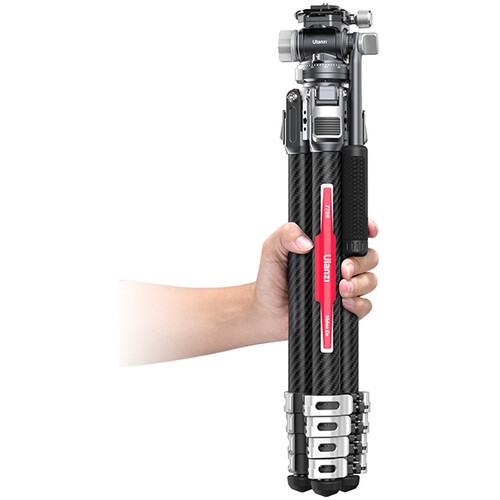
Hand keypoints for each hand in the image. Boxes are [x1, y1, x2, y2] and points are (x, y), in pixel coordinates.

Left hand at [254, 220, 378, 340]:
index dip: (367, 229)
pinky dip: (358, 303)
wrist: (267, 311)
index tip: (370, 231)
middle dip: (361, 261)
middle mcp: (339, 263)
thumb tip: (307, 241)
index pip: (353, 233)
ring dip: (359, 283)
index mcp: (327, 245)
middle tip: (344, 268)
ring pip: (370, 280)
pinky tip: (343, 303)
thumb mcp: (272, 250)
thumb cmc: (271, 278)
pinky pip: (364, 305)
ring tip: (341, 288)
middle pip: (368, 256)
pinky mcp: (346, 308)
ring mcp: (344, 286)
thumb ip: (286, 235)